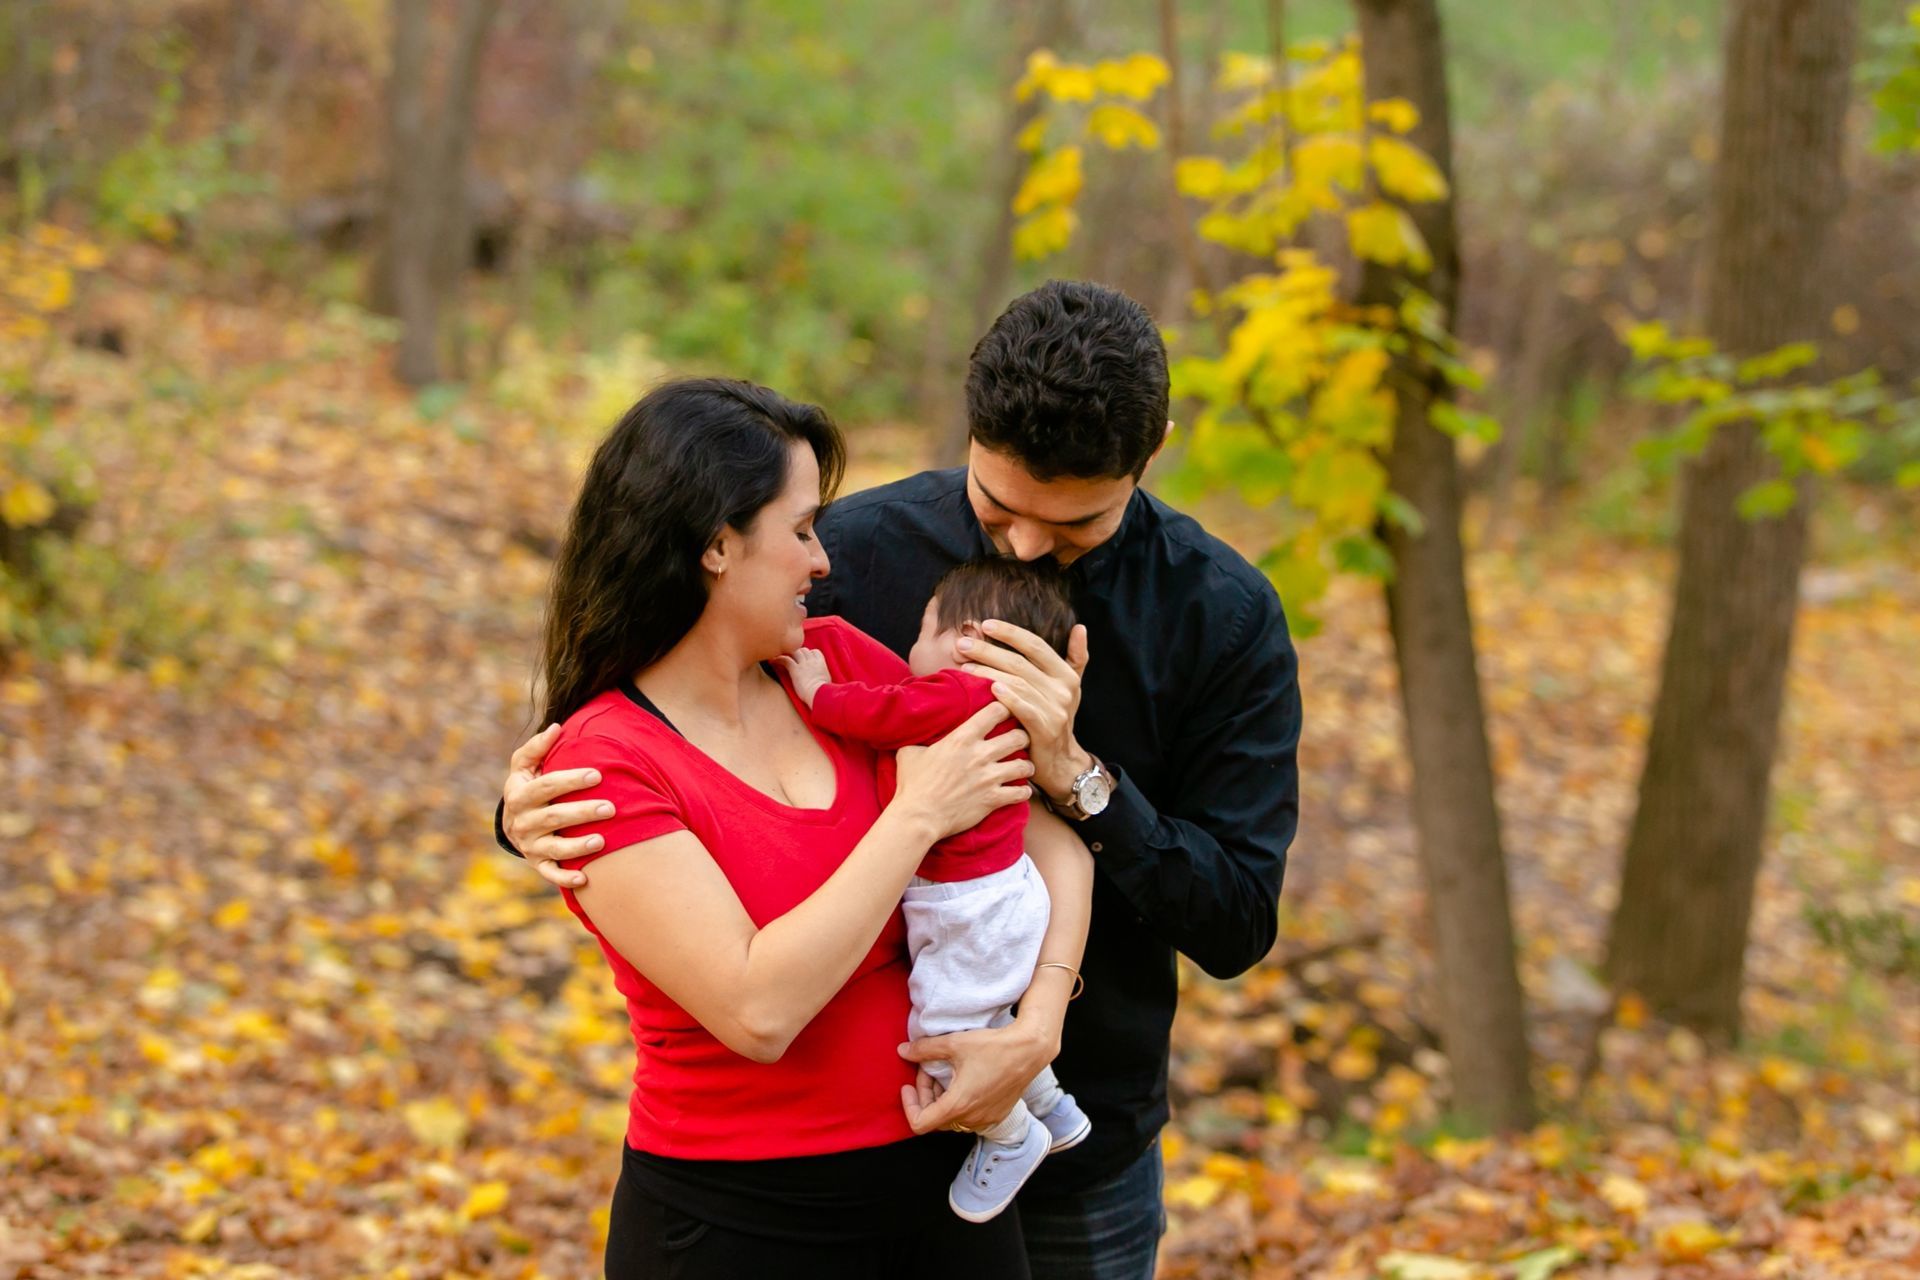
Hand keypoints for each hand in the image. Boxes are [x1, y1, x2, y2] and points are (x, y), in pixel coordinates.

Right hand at [502, 724, 613, 889]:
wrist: (513, 822)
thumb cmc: (528, 786)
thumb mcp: (523, 765)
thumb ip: (537, 747)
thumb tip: (556, 728)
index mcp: (519, 795)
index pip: (546, 786)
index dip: (571, 780)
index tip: (597, 775)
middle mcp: (523, 822)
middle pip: (554, 817)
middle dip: (582, 813)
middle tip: (610, 808)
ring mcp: (530, 845)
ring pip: (554, 849)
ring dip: (578, 847)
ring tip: (602, 841)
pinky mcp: (537, 864)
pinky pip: (551, 874)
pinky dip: (566, 880)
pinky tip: (586, 879)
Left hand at [772, 646, 830, 706]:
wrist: (819, 695)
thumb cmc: (824, 693)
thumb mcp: (827, 681)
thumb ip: (823, 676)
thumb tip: (824, 681)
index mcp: (821, 663)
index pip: (814, 652)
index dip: (809, 654)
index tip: (805, 659)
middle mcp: (812, 661)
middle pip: (803, 650)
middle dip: (797, 653)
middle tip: (790, 659)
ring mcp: (803, 664)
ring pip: (794, 652)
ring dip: (787, 653)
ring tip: (779, 656)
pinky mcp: (795, 670)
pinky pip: (785, 660)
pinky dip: (778, 659)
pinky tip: (772, 661)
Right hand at [892, 702, 1032, 838]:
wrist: (918, 817)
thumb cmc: (912, 784)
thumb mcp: (910, 752)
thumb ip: (920, 738)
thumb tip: (914, 729)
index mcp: (962, 738)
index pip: (996, 712)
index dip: (1004, 710)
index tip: (1005, 714)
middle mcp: (980, 755)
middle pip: (1018, 737)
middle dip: (1023, 737)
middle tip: (1020, 741)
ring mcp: (989, 778)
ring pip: (1025, 765)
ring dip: (1026, 766)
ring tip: (1024, 767)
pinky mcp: (993, 799)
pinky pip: (1021, 792)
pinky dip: (1024, 792)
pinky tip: (1021, 791)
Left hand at [897, 1021, 1055, 1134]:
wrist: (1029, 1050)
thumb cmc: (993, 1046)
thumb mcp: (954, 1044)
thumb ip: (925, 1050)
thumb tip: (903, 1051)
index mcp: (958, 1105)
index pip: (920, 1123)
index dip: (909, 1105)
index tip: (909, 1086)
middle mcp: (972, 1118)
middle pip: (936, 1119)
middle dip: (926, 1095)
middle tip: (928, 1069)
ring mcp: (986, 1119)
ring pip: (952, 1118)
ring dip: (942, 1099)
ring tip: (945, 1072)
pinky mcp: (997, 1115)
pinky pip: (969, 1117)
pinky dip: (959, 1102)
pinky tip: (963, 1079)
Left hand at [958, 619, 1091, 803]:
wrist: (1060, 762)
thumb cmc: (1055, 718)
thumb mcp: (1070, 687)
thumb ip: (1076, 657)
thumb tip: (1080, 627)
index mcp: (1066, 674)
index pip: (1036, 645)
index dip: (1010, 633)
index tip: (986, 624)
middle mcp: (1063, 689)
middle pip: (1020, 663)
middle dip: (988, 650)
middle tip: (962, 644)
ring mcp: (1056, 710)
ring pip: (1017, 683)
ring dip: (988, 672)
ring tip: (965, 666)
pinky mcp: (1046, 729)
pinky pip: (1023, 708)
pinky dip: (1007, 697)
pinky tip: (989, 688)